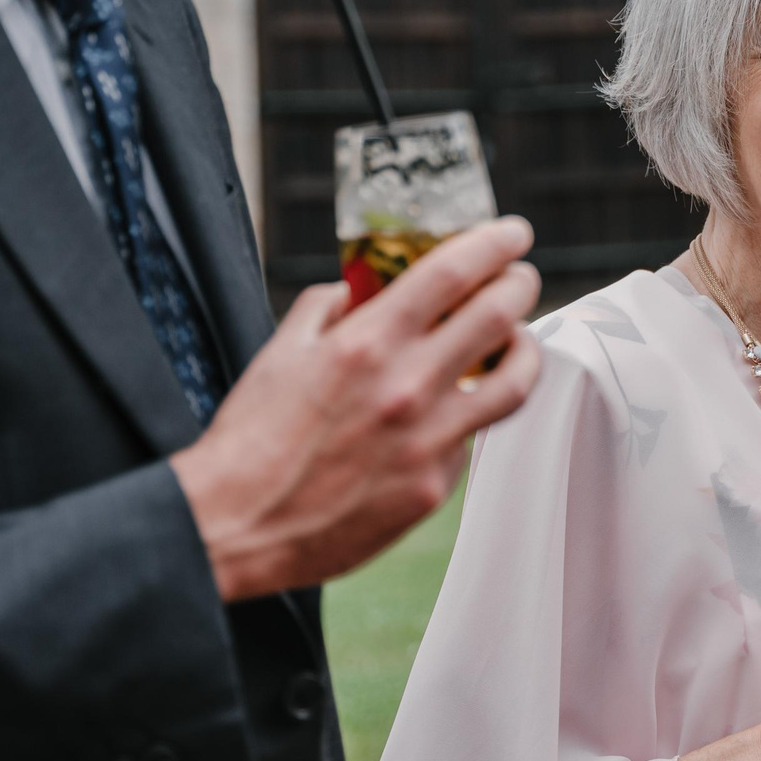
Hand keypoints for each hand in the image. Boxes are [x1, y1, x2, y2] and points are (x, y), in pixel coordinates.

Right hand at [169, 217, 542, 600]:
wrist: (236, 526)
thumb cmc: (251, 440)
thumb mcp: (281, 352)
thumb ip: (326, 308)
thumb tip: (358, 288)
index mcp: (368, 343)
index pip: (454, 271)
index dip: (495, 244)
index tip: (512, 234)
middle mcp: (408, 386)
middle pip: (500, 314)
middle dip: (520, 283)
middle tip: (519, 278)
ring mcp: (428, 439)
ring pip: (515, 382)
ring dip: (524, 350)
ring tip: (516, 341)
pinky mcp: (434, 486)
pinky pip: (472, 438)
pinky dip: (470, 416)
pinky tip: (453, 411)